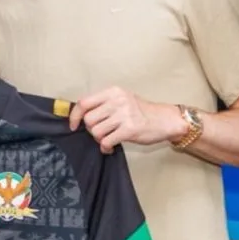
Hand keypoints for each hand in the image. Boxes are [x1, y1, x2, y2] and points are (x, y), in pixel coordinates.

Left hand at [68, 87, 186, 152]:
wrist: (164, 120)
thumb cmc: (141, 111)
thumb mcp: (122, 99)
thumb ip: (103, 104)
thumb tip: (80, 115)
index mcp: (113, 92)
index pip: (84, 102)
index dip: (75, 116)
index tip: (73, 125)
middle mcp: (118, 101)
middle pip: (88, 119)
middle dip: (91, 130)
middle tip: (101, 132)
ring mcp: (124, 115)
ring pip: (96, 132)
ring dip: (99, 139)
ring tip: (108, 139)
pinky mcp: (129, 130)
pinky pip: (106, 142)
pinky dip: (105, 147)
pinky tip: (110, 147)